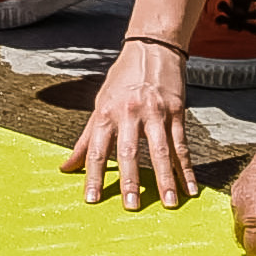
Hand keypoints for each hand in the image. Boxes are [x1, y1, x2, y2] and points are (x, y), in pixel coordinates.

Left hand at [60, 39, 200, 208]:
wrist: (152, 48)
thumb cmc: (122, 80)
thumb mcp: (99, 104)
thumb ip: (84, 139)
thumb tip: (65, 166)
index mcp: (106, 112)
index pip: (96, 149)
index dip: (93, 175)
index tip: (92, 199)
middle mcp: (130, 113)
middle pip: (129, 152)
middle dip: (130, 181)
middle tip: (132, 206)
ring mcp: (155, 112)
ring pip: (161, 151)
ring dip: (166, 179)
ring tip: (168, 203)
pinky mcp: (176, 112)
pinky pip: (182, 145)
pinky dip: (187, 168)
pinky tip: (190, 188)